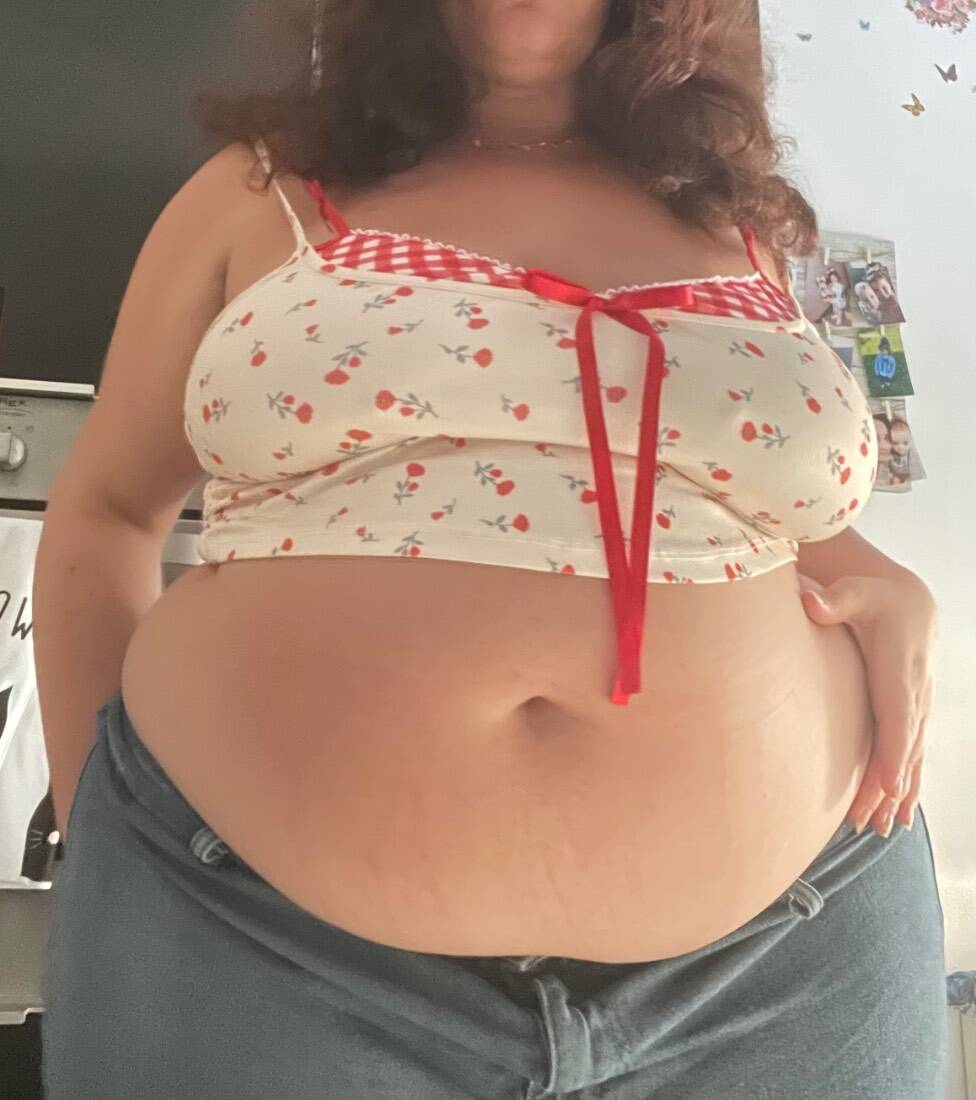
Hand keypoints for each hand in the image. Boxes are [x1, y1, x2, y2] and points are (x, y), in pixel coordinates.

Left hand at [799, 574, 937, 836]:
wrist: (908, 601)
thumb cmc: (874, 596)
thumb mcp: (854, 591)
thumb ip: (833, 600)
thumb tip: (808, 601)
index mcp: (899, 668)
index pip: (897, 715)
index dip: (893, 750)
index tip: (889, 785)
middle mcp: (913, 692)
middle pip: (901, 746)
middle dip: (887, 785)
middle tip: (868, 820)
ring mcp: (917, 706)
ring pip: (910, 757)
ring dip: (896, 794)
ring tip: (881, 830)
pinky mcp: (913, 714)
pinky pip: (912, 755)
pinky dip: (907, 785)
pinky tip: (898, 816)